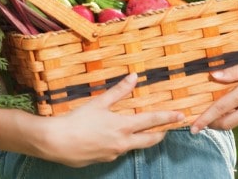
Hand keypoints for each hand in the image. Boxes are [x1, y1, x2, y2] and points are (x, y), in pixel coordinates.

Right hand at [39, 73, 184, 166]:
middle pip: (149, 140)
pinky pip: (117, 151)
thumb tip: (134, 77)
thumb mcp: (99, 102)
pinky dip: (120, 143)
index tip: (180, 115)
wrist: (57, 142)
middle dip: (161, 134)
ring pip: (133, 146)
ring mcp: (114, 153)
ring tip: (142, 132)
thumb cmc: (77, 120)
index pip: (152, 121)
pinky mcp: (104, 159)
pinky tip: (111, 138)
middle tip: (168, 129)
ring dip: (140, 139)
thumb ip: (118, 90)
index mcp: (123, 126)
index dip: (167, 117)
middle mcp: (123, 143)